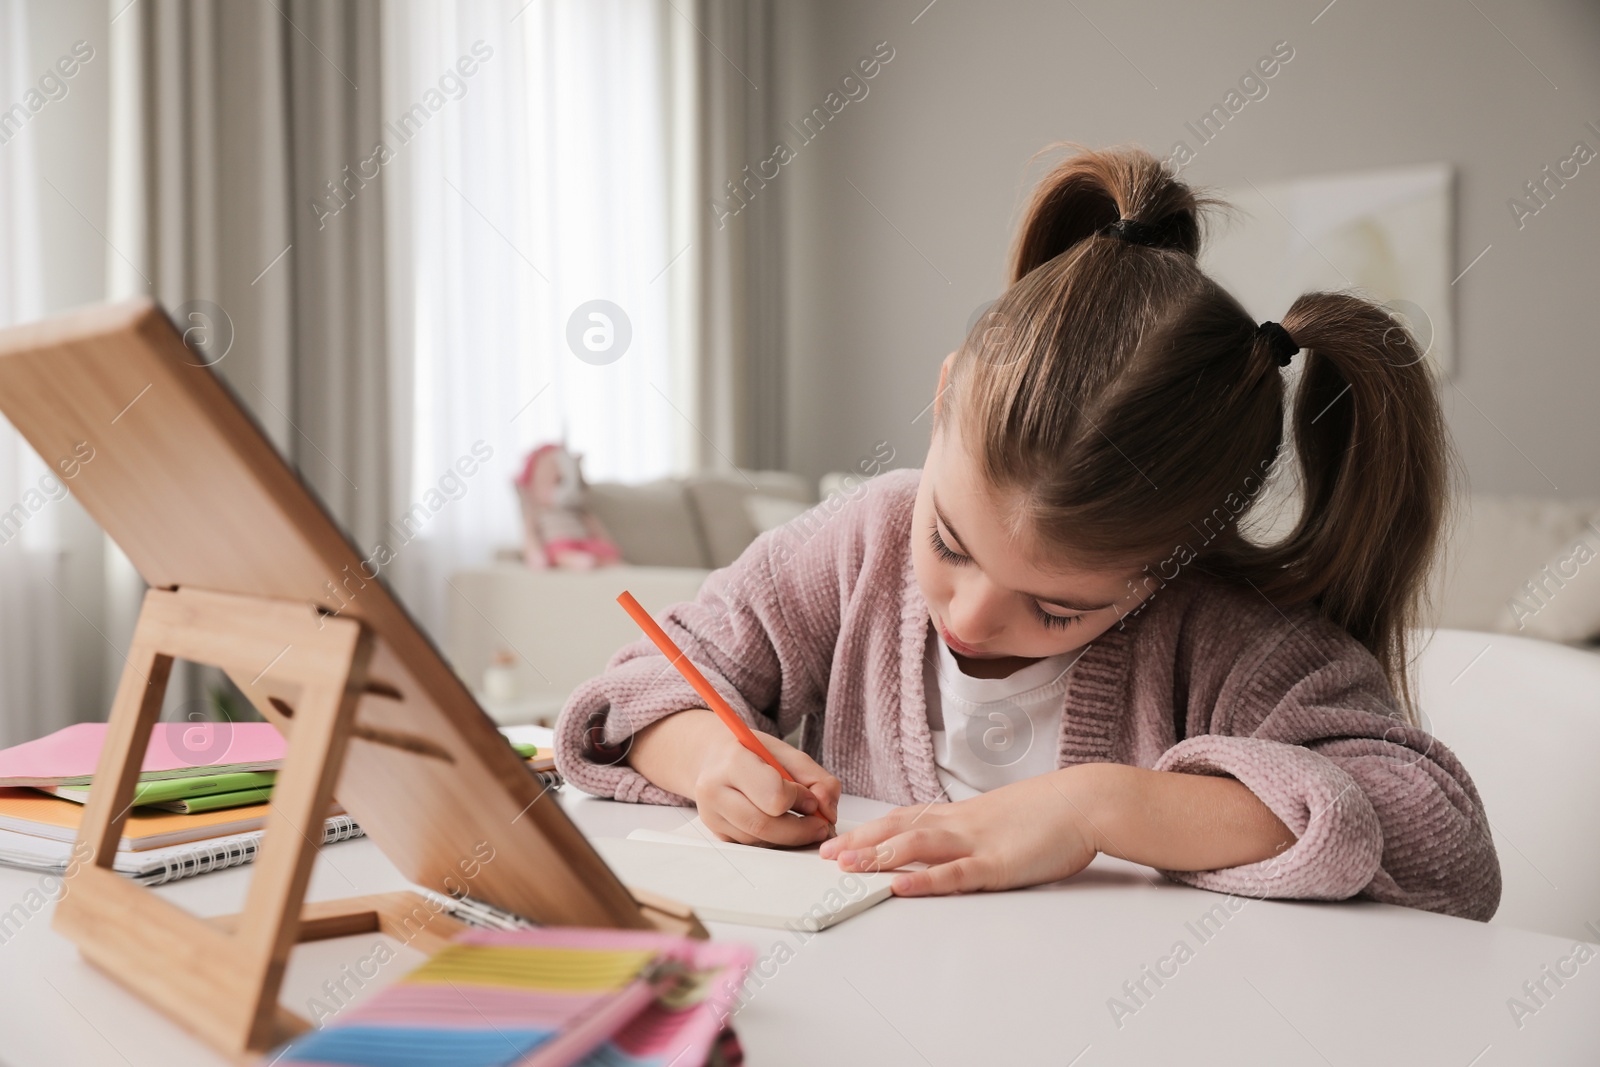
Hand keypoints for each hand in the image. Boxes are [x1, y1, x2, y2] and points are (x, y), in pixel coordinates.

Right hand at [630, 709, 840, 847]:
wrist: (713, 757)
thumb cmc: (752, 752)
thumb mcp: (786, 752)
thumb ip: (816, 778)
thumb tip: (828, 811)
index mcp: (733, 761)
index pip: (773, 794)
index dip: (799, 800)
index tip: (810, 797)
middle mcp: (715, 790)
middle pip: (765, 825)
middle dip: (801, 830)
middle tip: (821, 825)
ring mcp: (712, 815)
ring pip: (760, 840)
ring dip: (790, 838)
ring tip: (803, 823)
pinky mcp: (717, 833)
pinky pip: (753, 846)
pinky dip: (774, 841)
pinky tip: (782, 826)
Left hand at [819, 768, 1098, 894]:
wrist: (1087, 801)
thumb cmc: (1049, 812)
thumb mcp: (1000, 816)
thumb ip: (972, 827)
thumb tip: (948, 838)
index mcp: (961, 814)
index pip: (904, 818)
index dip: (869, 828)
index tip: (837, 838)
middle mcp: (961, 824)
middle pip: (899, 829)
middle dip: (859, 842)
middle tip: (823, 854)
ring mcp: (977, 843)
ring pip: (917, 847)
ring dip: (878, 856)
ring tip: (845, 868)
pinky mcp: (998, 864)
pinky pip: (954, 874)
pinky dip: (924, 880)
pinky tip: (899, 886)